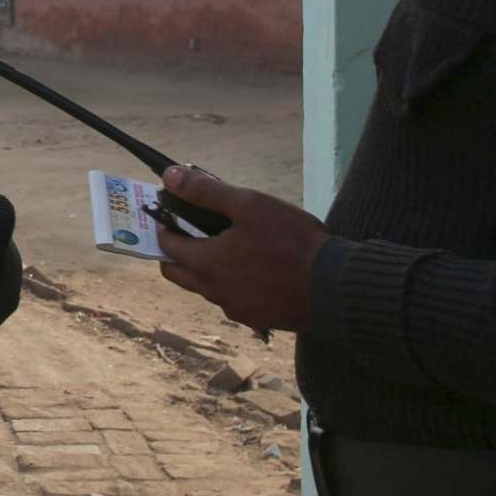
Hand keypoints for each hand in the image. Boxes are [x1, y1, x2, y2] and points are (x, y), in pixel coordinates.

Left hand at [154, 165, 326, 335]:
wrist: (332, 287)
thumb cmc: (291, 242)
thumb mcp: (249, 205)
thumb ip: (206, 191)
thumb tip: (169, 176)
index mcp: (206, 263)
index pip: (167, 247)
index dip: (164, 229)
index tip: (168, 216)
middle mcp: (213, 291)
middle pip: (177, 275)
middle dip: (174, 254)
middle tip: (188, 233)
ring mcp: (234, 309)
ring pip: (205, 289)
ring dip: (204, 270)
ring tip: (226, 248)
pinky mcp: (255, 319)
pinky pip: (231, 301)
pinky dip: (231, 285)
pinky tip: (252, 271)